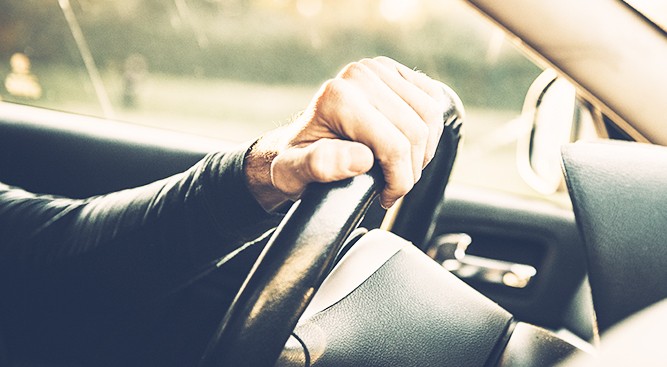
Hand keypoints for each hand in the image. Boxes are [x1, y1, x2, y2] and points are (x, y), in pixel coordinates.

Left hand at [245, 57, 447, 210]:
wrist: (295, 142)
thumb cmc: (296, 161)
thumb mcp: (293, 172)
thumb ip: (320, 165)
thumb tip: (361, 159)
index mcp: (338, 97)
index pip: (394, 146)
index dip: (399, 180)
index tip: (386, 197)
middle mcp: (359, 75)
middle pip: (417, 132)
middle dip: (412, 169)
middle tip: (395, 186)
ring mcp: (377, 68)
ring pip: (431, 116)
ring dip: (424, 151)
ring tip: (401, 168)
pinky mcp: (393, 69)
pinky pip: (434, 99)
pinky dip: (430, 128)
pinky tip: (408, 146)